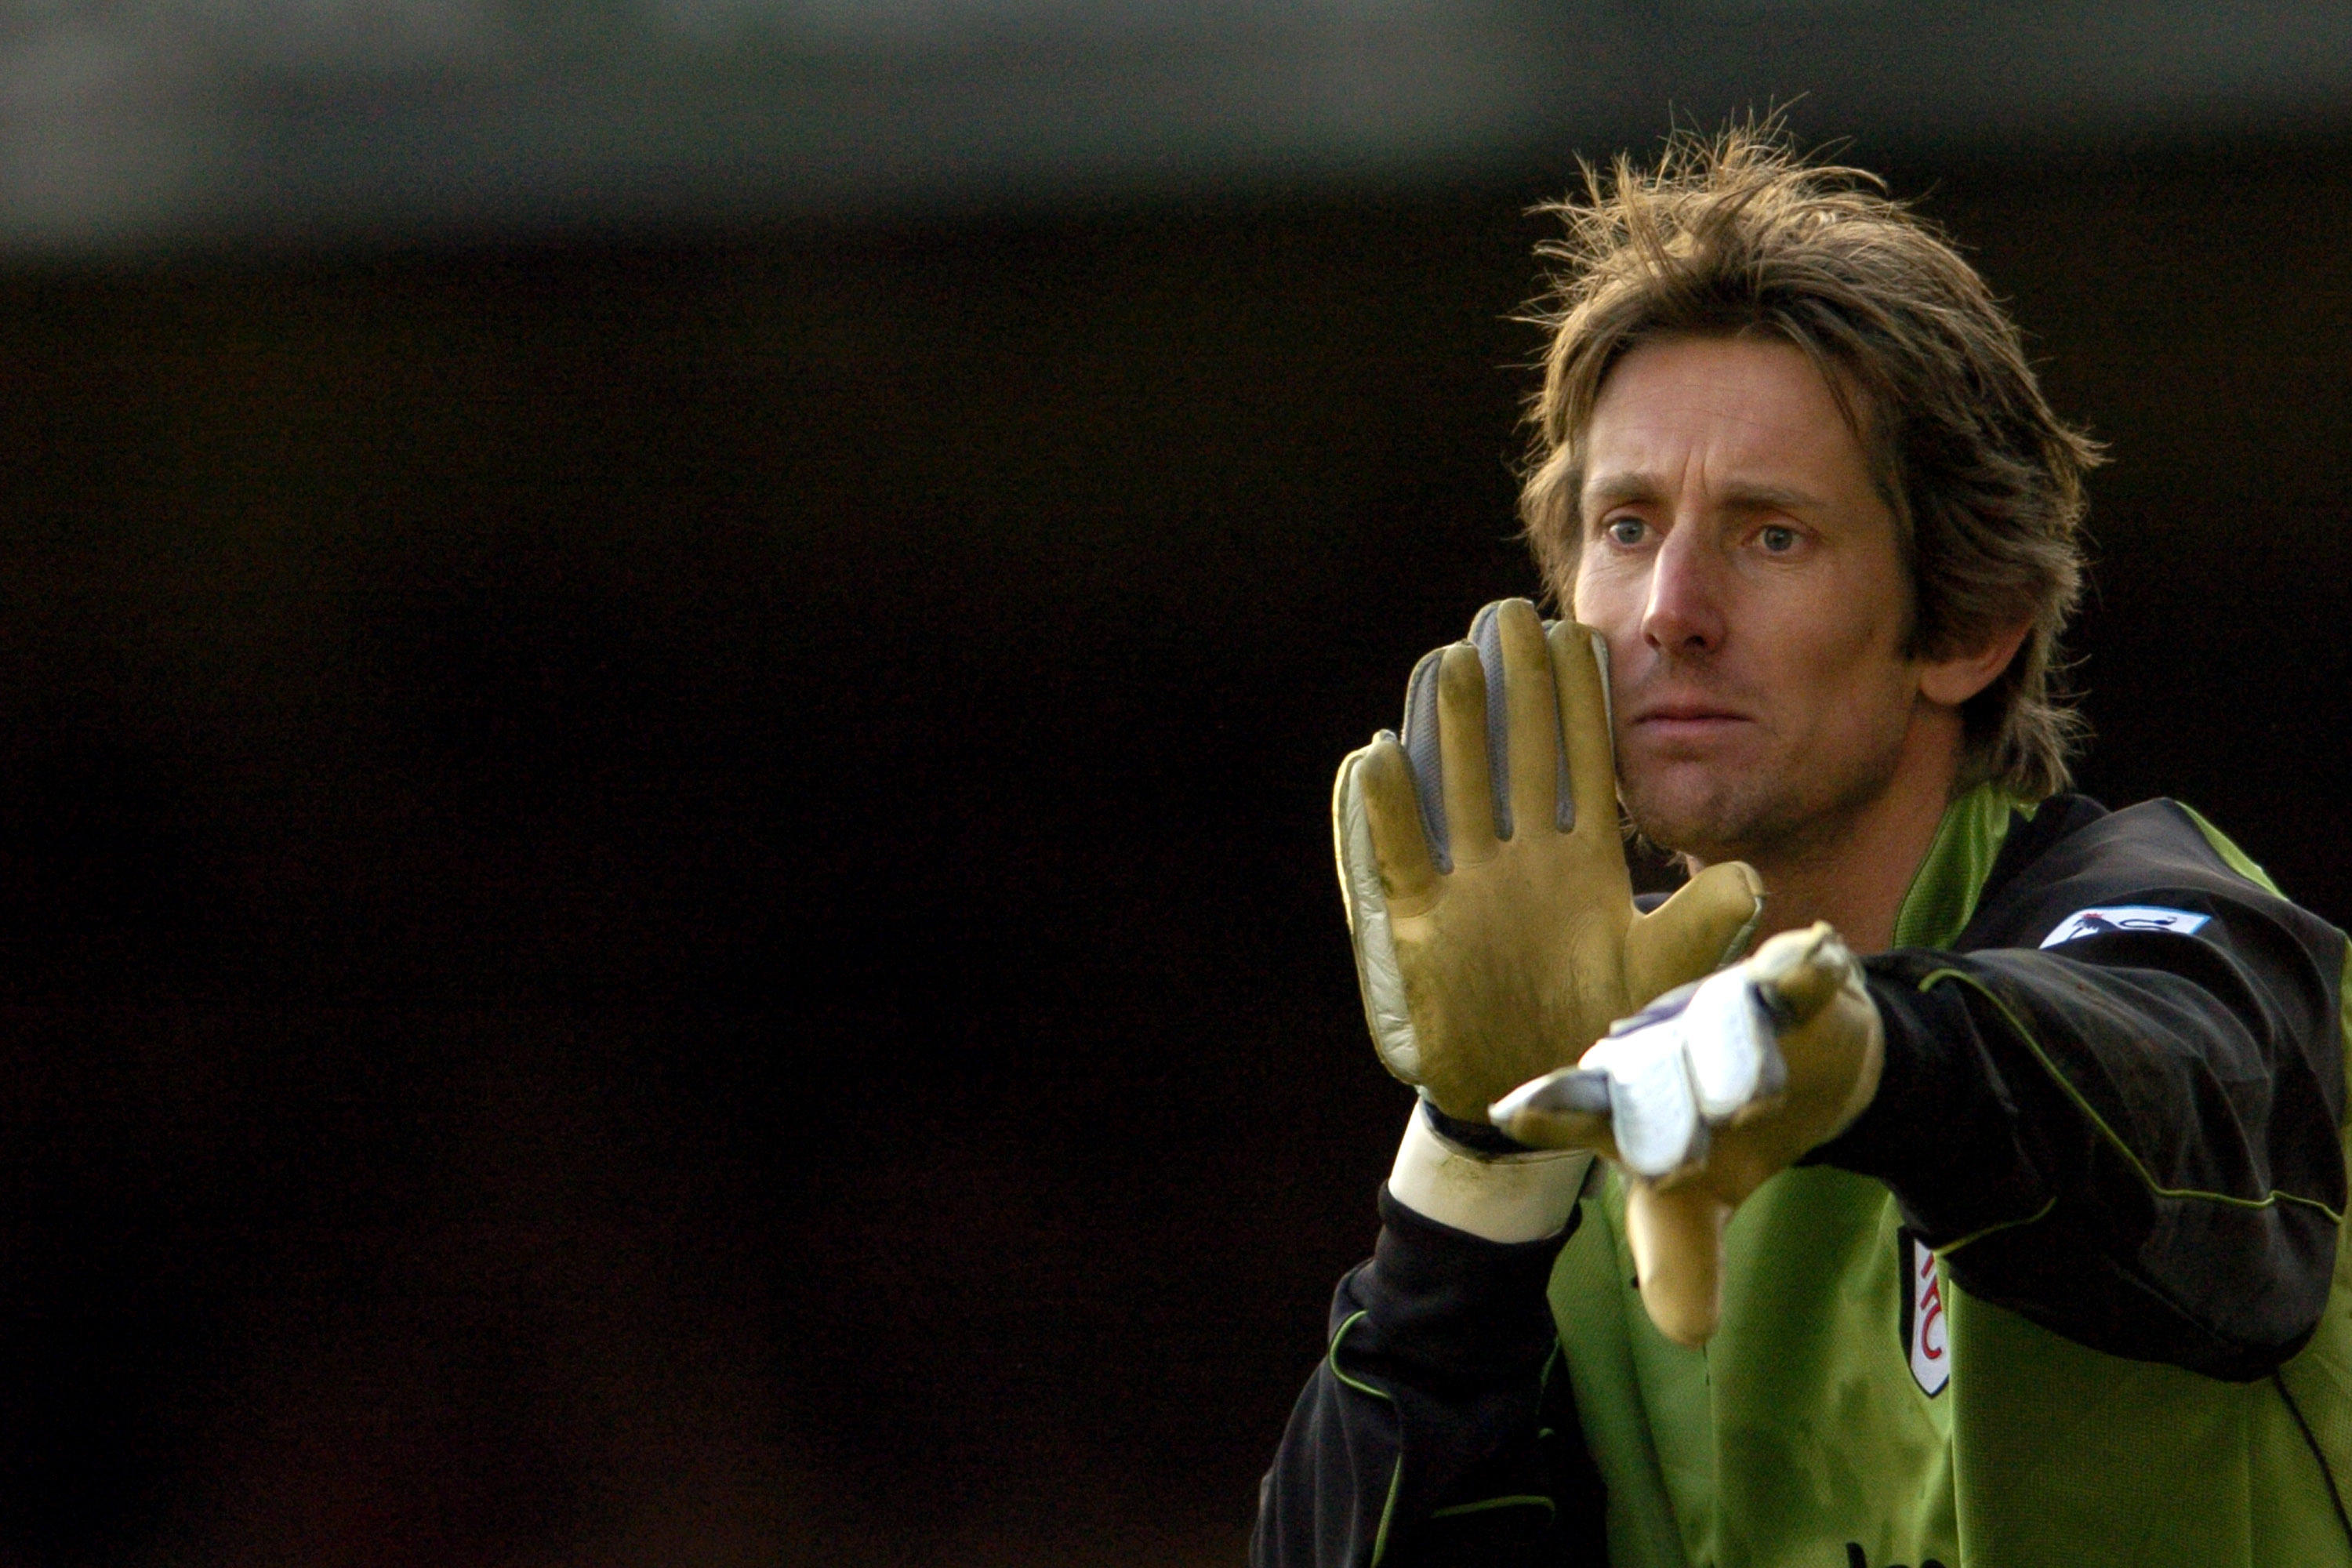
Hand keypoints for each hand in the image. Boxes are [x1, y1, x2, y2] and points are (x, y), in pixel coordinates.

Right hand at [1332, 598, 1763, 1124]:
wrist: (1541, 1094)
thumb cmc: (1601, 1026)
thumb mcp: (1661, 977)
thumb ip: (1701, 926)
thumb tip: (1746, 877)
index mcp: (1582, 861)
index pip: (1582, 762)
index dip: (1579, 701)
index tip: (1578, 634)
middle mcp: (1522, 860)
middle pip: (1515, 755)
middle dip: (1512, 686)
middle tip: (1508, 613)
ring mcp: (1469, 887)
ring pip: (1457, 789)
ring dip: (1450, 729)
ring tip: (1449, 659)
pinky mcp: (1421, 926)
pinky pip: (1401, 855)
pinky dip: (1387, 811)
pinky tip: (1378, 755)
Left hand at [1492, 922, 1885, 1344]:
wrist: (1810, 1071)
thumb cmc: (1725, 1135)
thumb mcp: (1703, 1200)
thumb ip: (1683, 1254)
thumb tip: (1683, 1332)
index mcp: (1626, 1095)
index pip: (1585, 1106)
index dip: (1553, 1108)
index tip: (1513, 1112)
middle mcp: (1666, 1039)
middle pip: (1649, 1065)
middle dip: (1654, 1109)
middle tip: (1672, 1168)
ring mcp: (1725, 1001)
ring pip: (1720, 1017)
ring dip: (1730, 1053)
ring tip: (1750, 1100)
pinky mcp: (1791, 979)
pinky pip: (1796, 969)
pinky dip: (1805, 969)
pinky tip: (1815, 970)